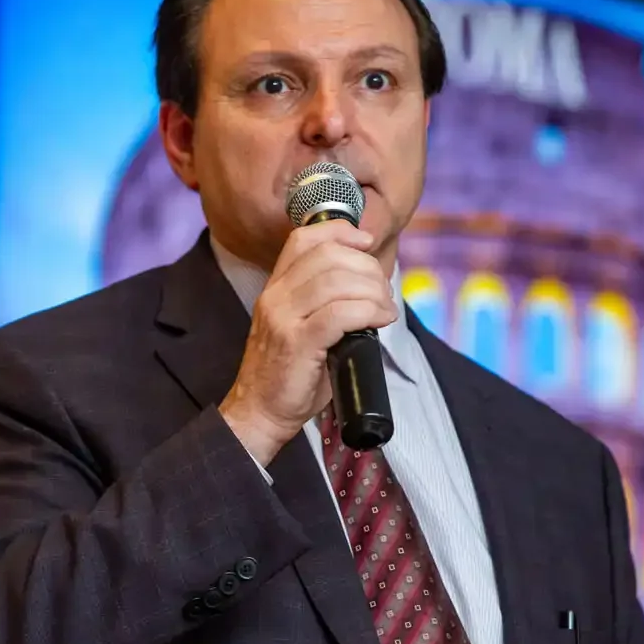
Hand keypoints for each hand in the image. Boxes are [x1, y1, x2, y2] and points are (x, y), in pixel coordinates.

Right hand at [219, 221, 398, 466]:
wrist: (258, 411)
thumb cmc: (287, 373)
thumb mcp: (298, 326)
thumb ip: (321, 301)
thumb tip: (368, 285)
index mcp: (275, 287)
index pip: (304, 239)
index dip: (340, 231)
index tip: (366, 242)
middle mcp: (276, 296)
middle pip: (329, 256)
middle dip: (367, 268)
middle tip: (383, 291)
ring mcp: (284, 318)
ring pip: (337, 282)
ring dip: (373, 291)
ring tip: (385, 309)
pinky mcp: (297, 342)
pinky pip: (341, 313)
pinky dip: (369, 311)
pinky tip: (381, 320)